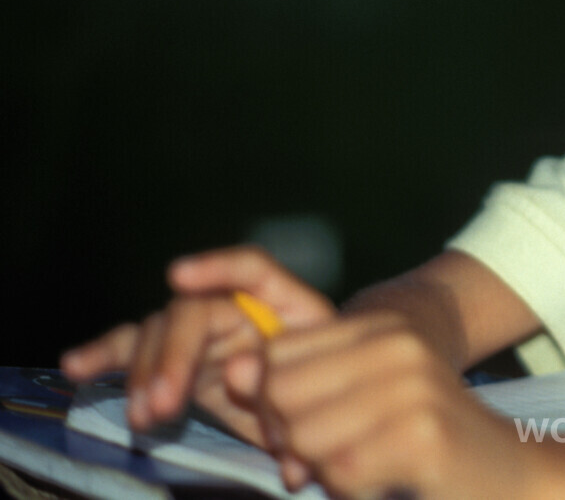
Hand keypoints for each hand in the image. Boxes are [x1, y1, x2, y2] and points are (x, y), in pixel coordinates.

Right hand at [60, 245, 335, 441]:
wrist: (316, 399)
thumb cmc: (322, 388)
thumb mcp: (322, 402)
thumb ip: (307, 428)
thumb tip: (289, 465)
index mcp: (283, 304)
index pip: (252, 269)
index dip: (217, 267)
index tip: (177, 276)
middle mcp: (236, 308)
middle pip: (193, 311)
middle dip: (173, 355)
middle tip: (164, 405)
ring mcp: (201, 331)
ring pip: (159, 333)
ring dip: (145, 373)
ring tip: (144, 417)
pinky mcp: (173, 358)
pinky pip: (135, 349)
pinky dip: (105, 356)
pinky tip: (75, 367)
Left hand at [231, 311, 526, 498]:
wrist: (512, 473)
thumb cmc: (428, 440)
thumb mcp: (367, 395)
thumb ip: (301, 379)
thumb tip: (232, 369)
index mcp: (384, 326)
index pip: (278, 354)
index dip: (276, 401)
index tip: (312, 426)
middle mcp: (400, 346)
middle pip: (282, 394)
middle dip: (293, 439)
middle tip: (337, 457)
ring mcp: (413, 388)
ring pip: (305, 438)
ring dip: (325, 469)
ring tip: (368, 468)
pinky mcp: (422, 436)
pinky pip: (341, 473)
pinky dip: (353, 491)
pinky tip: (387, 483)